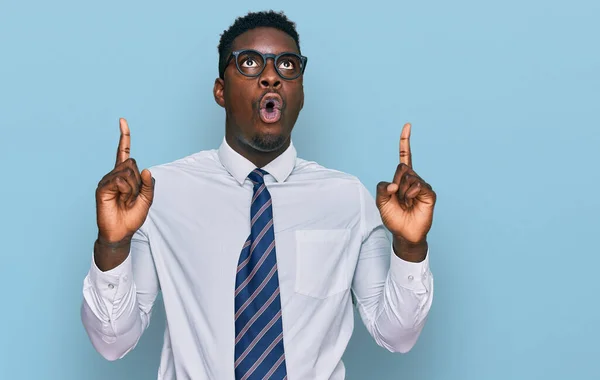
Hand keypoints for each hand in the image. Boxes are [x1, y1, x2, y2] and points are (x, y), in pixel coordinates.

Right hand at [95, 118, 154, 243]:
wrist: (121, 232)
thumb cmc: (132, 216)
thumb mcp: (147, 200)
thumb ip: (149, 185)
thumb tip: (146, 169)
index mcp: (124, 175)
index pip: (124, 152)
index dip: (124, 137)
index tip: (122, 121)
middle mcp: (114, 175)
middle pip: (132, 163)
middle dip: (139, 181)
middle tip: (133, 196)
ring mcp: (107, 180)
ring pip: (128, 172)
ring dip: (133, 188)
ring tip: (126, 200)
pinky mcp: (102, 188)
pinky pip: (119, 181)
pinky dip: (126, 190)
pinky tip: (120, 199)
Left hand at [376, 123, 435, 250]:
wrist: (404, 233)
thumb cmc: (393, 217)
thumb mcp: (380, 202)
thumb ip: (382, 188)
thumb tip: (395, 184)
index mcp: (401, 178)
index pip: (404, 156)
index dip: (405, 141)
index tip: (408, 125)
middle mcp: (413, 179)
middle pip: (402, 167)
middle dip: (395, 182)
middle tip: (397, 198)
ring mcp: (422, 186)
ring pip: (409, 177)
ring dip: (402, 192)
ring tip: (405, 203)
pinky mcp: (429, 193)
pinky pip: (418, 185)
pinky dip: (411, 194)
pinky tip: (412, 202)